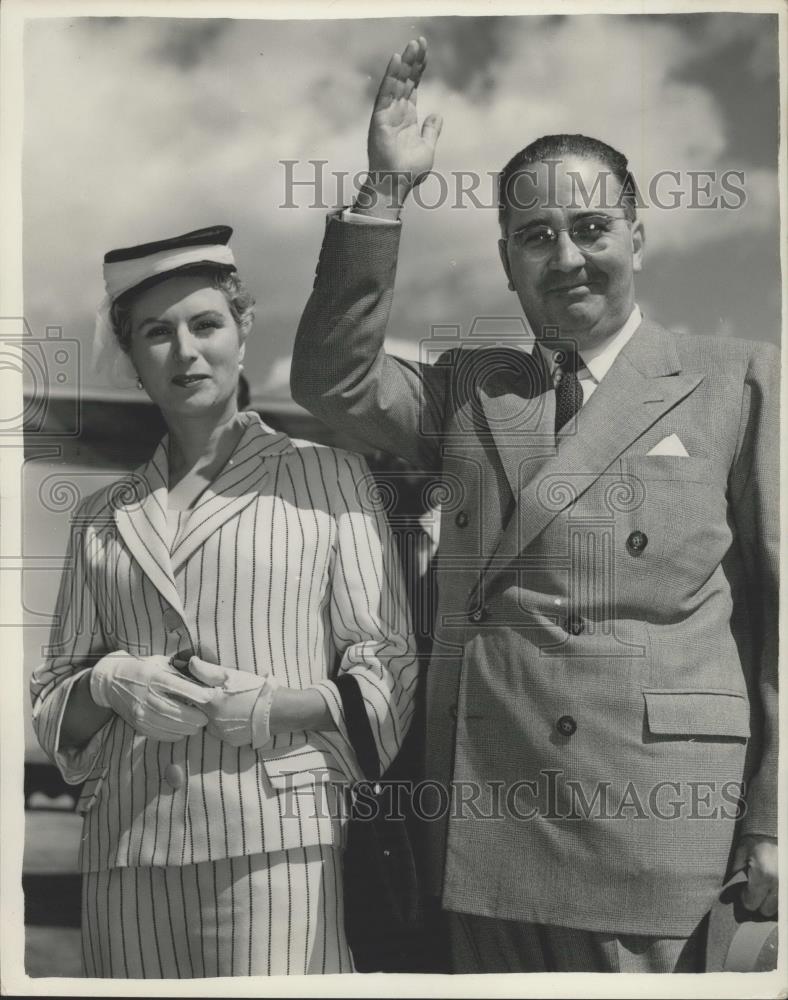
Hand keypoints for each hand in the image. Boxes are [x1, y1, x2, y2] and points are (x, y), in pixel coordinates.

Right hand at [89, 651, 212, 741]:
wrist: (111, 681)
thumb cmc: (142, 669)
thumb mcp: (160, 662)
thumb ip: (180, 671)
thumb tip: (204, 678)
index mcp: (155, 677)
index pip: (179, 687)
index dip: (197, 694)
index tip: (210, 698)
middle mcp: (147, 695)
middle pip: (175, 711)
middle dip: (194, 717)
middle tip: (206, 718)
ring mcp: (141, 712)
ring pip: (169, 725)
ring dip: (186, 728)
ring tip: (196, 726)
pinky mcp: (137, 724)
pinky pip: (159, 734)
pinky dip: (174, 735)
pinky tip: (182, 730)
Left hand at [188, 657, 279, 747]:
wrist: (279, 711)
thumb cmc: (255, 689)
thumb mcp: (231, 675)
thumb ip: (207, 670)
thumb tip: (190, 663)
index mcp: (209, 704)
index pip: (187, 696)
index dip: (189, 688)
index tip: (194, 683)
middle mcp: (210, 722)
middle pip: (199, 710)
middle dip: (206, 702)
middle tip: (221, 692)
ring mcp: (221, 735)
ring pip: (210, 722)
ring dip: (215, 714)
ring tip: (233, 704)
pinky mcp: (231, 742)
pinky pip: (222, 732)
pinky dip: (226, 724)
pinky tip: (239, 715)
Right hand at [359, 36, 442, 213]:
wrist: (396, 185)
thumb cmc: (409, 172)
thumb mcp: (427, 148)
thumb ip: (431, 130)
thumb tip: (436, 115)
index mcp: (407, 118)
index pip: (412, 87)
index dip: (418, 69)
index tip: (424, 52)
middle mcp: (396, 112)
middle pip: (405, 80)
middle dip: (413, 60)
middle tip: (420, 40)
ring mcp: (387, 113)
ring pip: (396, 82)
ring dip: (404, 62)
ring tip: (413, 44)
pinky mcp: (380, 117)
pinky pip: (386, 92)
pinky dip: (391, 75)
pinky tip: (397, 58)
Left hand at [732, 834, 777, 917]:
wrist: (777, 830)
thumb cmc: (757, 839)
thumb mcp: (741, 852)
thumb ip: (735, 870)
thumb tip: (727, 888)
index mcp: (763, 875)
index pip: (751, 904)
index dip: (745, 898)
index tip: (744, 890)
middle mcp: (779, 884)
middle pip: (766, 910)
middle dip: (758, 902)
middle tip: (755, 889)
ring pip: (778, 908)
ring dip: (770, 901)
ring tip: (766, 887)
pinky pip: (785, 901)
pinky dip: (779, 897)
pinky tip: (773, 887)